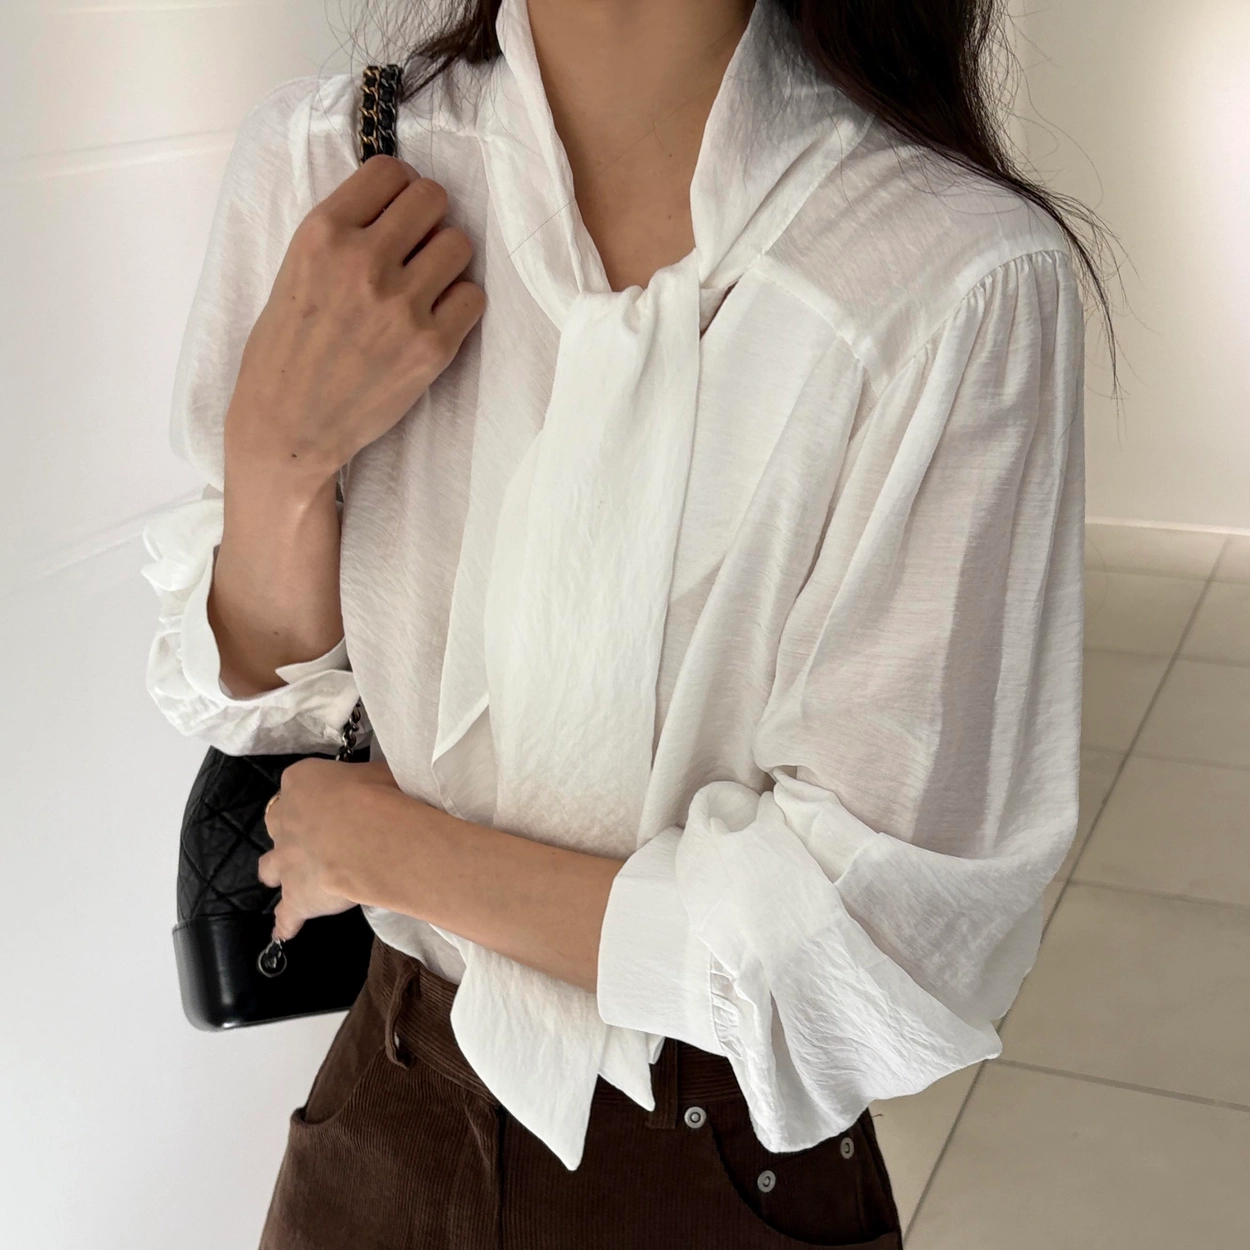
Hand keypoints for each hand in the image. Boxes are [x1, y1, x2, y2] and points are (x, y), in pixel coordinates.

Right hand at [225, 154, 486, 494]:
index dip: (400, 188)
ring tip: (424, 285)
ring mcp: (402, 305)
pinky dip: (460, 304)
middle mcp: (364, 261)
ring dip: (446, 260)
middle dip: (427, 219)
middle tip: (415, 247)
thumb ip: (343, 232)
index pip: (390, 171)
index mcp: (322, 233)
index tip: (397, 211)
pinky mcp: (432, 346)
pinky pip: (473, 296)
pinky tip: (434, 318)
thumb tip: (395, 203)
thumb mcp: (295, 269)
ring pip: (460, 244)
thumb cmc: (285, 351)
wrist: (289, 425)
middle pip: (433, 199)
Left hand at [257, 756, 402, 941]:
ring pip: (269, 868)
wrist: (372, 838)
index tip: (336, 803)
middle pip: (278, 824)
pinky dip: (286, 923)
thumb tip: (374, 785)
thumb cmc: (382, 795)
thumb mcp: (378, 773)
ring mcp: (285, 860)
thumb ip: (365, 781)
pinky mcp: (295, 896)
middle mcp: (284, 819)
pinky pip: (285, 915)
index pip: (299, 784)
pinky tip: (287, 930)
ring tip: (297, 879)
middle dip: (292, 832)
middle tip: (319, 838)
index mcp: (301, 781)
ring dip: (280, 872)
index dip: (316, 797)